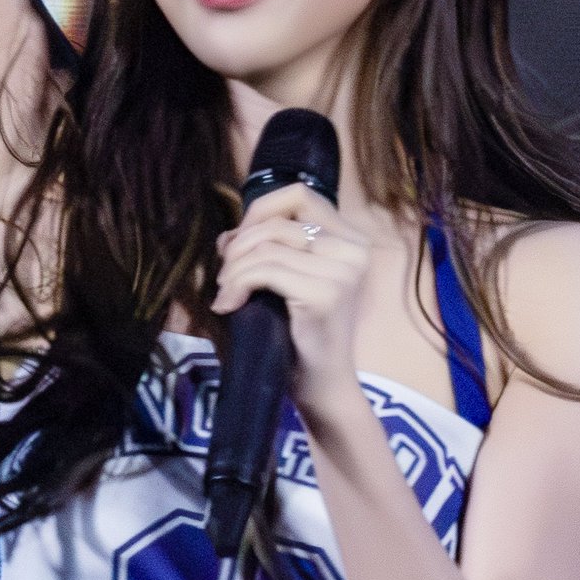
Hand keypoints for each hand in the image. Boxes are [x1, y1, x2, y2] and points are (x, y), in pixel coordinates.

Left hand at [212, 184, 371, 423]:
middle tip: (225, 275)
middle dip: (240, 243)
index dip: (260, 211)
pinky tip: (229, 305)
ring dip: (234, 268)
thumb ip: (267, 249)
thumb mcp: (287, 281)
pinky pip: (265, 270)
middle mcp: (354, 249)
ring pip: (267, 245)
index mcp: (351, 239)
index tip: (240, 244)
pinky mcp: (325, 293)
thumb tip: (227, 236)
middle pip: (278, 218)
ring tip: (226, 292)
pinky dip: (237, 284)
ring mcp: (343, 271)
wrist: (322, 385)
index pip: (299, 194)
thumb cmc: (302, 335)